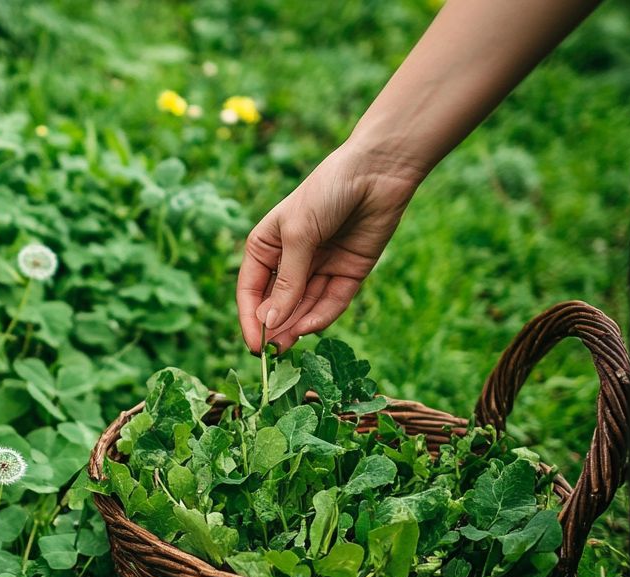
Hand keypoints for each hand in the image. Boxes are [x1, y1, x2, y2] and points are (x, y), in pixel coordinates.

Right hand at [237, 143, 424, 352]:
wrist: (379, 170)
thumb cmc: (327, 190)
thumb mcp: (299, 234)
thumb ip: (287, 281)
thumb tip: (270, 322)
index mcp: (267, 246)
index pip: (251, 290)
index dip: (251, 317)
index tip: (254, 343)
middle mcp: (291, 260)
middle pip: (278, 304)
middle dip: (275, 327)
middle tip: (273, 354)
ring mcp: (320, 267)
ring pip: (304, 307)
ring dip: (296, 327)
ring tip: (288, 347)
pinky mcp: (347, 273)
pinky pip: (332, 301)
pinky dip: (322, 315)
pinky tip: (311, 327)